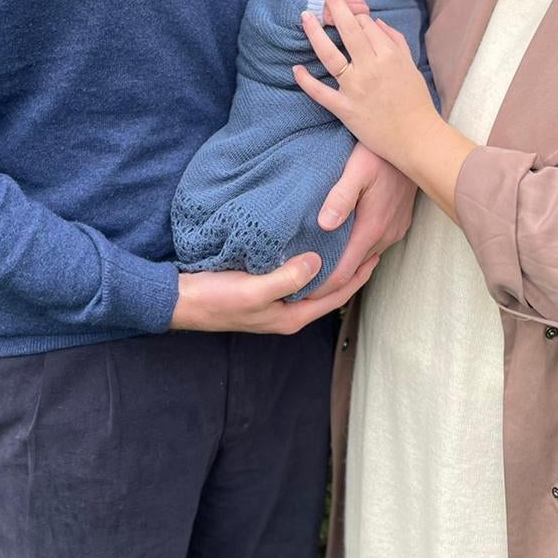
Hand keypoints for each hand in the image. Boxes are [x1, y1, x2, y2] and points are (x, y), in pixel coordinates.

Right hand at [170, 249, 378, 332]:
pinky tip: (312, 243)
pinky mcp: (264, 288)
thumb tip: (319, 262)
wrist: (181, 301)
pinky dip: (309, 261)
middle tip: (369, 244)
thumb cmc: (216, 299)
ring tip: (347, 241)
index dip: (357, 276)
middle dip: (350, 270)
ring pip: (313, 282)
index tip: (376, 253)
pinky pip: (296, 274)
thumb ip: (287, 278)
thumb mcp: (253, 290)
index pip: (336, 296)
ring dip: (331, 264)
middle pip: (328, 290)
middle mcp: (288, 311)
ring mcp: (275, 300)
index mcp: (291, 316)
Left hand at [296, 0, 474, 219]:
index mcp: (389, 55)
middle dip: (335, 5)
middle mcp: (372, 67)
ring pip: (330, 55)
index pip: (366, 24)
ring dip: (314, 33)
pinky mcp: (345, 109)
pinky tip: (296, 68)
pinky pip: (321, 93)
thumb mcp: (411, 66)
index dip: (355, 13)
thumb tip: (375, 22)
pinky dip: (307, 81)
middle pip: (348, 29)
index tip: (347, 7)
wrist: (417, 138)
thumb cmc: (416, 101)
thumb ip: (395, 41)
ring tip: (304, 16)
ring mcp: (356, 88)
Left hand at [305, 143, 415, 298]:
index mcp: (372, 228)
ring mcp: (395, 230)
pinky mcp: (399, 223)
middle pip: (354, 270)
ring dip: (344, 263)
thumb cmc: (380, 151)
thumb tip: (325, 223)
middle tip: (300, 282)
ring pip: (364, 258)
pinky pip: (375, 245)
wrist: (416, 142)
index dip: (321, 287)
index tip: (299, 292)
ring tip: (317, 263)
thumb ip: (341, 196)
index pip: (343, 273)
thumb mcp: (356, 168)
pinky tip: (342, 242)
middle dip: (329, 279)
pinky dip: (357, 250)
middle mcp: (386, 235)